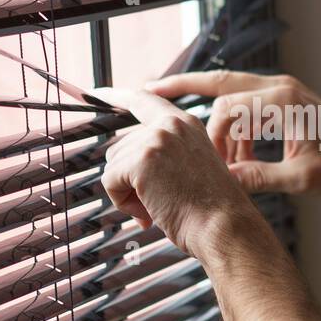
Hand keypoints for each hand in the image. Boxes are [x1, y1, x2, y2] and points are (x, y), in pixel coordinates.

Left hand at [90, 85, 264, 259]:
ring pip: (114, 165)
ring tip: (159, 205)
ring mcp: (156, 139)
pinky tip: (148, 211)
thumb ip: (161, 155)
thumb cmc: (210, 211)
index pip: (143, 99)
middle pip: (120, 146)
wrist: (224, 227)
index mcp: (185, 124)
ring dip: (128, 193)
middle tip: (158, 200)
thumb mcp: (188, 169)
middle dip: (130, 178)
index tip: (96, 93)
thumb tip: (119, 164)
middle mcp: (171, 124)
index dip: (116, 96)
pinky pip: (110, 181)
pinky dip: (122, 203)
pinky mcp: (142, 160)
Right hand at [143, 70, 320, 195]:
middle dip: (183, 85)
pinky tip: (233, 156)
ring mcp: (282, 90)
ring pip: (230, 90)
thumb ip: (261, 178)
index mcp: (285, 100)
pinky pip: (245, 104)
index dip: (212, 134)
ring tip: (209, 154)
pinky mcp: (283, 100)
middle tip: (148, 91)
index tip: (211, 163)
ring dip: (216, 121)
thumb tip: (224, 181)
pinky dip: (233, 126)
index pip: (228, 105)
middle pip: (220, 79)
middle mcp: (281, 87)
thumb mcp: (302, 179)